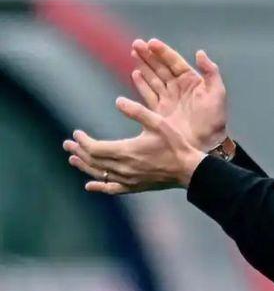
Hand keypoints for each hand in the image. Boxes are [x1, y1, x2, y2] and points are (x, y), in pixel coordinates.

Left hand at [63, 96, 205, 193]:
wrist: (189, 169)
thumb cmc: (176, 144)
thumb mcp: (158, 122)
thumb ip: (137, 111)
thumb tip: (117, 101)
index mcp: (126, 151)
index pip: (95, 148)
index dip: (83, 141)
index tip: (76, 133)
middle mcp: (123, 167)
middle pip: (93, 161)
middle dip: (79, 152)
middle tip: (67, 144)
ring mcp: (128, 179)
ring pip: (99, 174)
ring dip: (84, 166)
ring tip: (73, 159)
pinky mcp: (135, 187)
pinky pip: (111, 188)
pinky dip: (99, 186)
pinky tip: (90, 185)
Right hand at [130, 38, 227, 151]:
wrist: (207, 143)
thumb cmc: (213, 118)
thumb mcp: (217, 93)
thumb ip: (211, 72)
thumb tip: (199, 52)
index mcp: (191, 80)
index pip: (174, 62)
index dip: (163, 52)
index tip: (151, 42)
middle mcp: (178, 87)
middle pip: (160, 67)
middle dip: (148, 55)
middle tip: (136, 44)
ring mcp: (168, 98)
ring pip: (153, 78)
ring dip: (143, 66)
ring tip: (133, 53)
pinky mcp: (159, 111)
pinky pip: (148, 94)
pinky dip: (141, 84)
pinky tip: (135, 74)